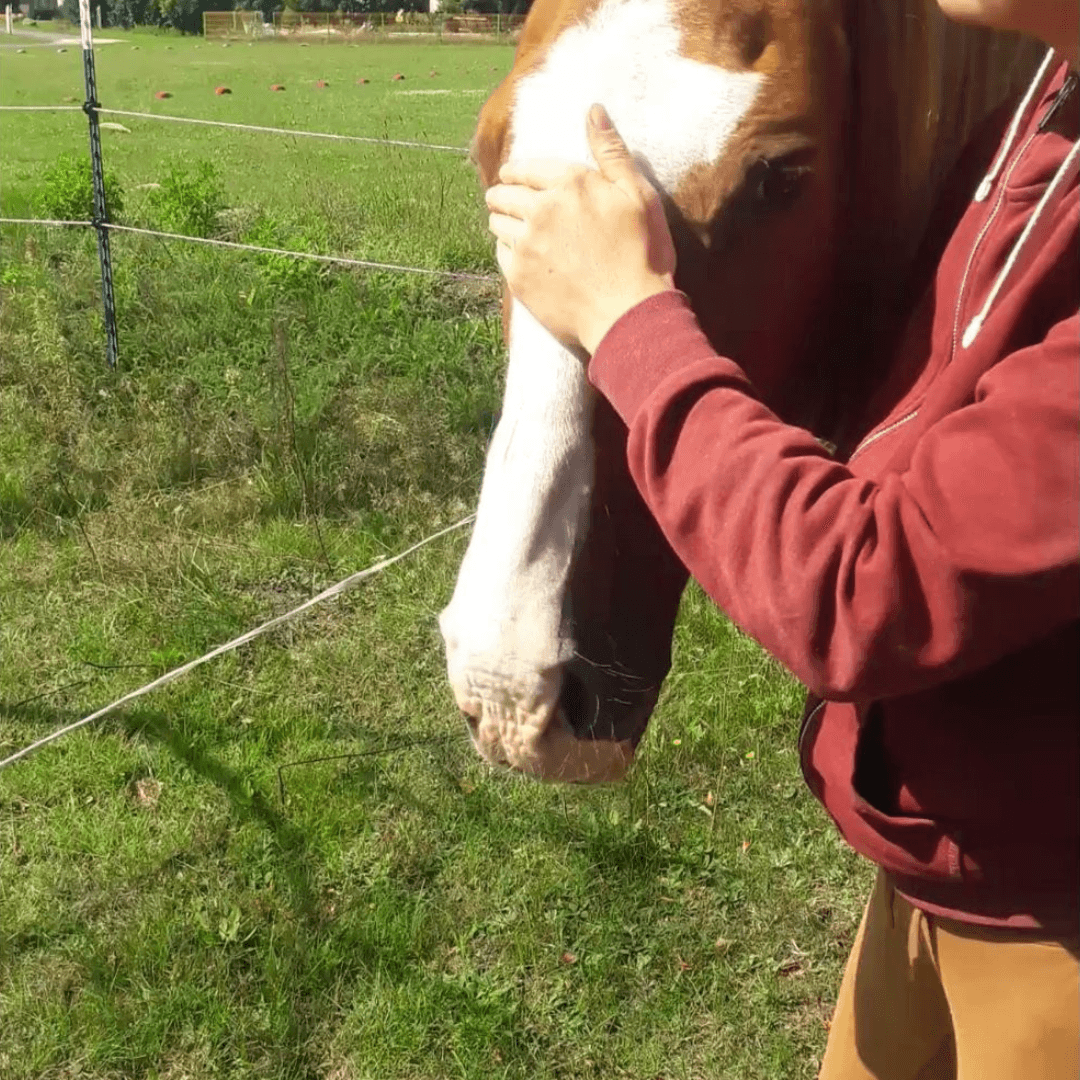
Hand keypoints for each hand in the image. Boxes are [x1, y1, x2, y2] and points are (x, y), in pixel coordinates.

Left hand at [486, 104, 676, 354]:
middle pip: (502, 193)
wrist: (629, 316)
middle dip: (503, 194)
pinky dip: (507, 251)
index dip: (515, 171)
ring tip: (515, 229)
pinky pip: (500, 253)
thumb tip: (593, 109)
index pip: (524, 168)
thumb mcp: (638, 195)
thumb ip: (611, 152)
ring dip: (502, 222)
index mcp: (570, 184)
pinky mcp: (518, 277)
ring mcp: (526, 245)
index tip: (512, 176)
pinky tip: (523, 257)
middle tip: (508, 202)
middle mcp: (541, 210)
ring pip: (496, 223)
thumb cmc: (642, 255)